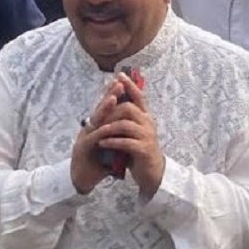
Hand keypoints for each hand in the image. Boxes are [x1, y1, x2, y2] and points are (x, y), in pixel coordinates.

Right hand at [71, 78, 126, 194]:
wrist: (83, 179)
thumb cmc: (97, 162)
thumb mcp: (111, 144)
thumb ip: (118, 134)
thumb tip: (131, 124)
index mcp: (98, 126)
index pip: (106, 107)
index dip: (113, 94)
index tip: (123, 82)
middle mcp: (90, 127)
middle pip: (100, 108)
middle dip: (110, 95)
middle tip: (119, 83)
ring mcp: (85, 136)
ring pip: (96, 119)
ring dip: (104, 109)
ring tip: (113, 99)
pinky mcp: (83, 148)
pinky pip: (93, 138)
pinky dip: (101, 132)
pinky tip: (107, 127)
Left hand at [96, 73, 164, 198]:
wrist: (152, 172)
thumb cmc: (139, 150)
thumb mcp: (134, 131)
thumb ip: (126, 119)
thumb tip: (113, 102)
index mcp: (145, 117)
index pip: (139, 96)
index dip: (130, 85)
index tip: (119, 75)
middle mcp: (148, 123)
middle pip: (128, 108)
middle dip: (110, 111)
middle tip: (96, 117)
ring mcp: (147, 136)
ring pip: (126, 124)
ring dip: (109, 127)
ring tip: (97, 131)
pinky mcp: (143, 150)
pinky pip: (126, 142)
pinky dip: (112, 142)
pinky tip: (102, 143)